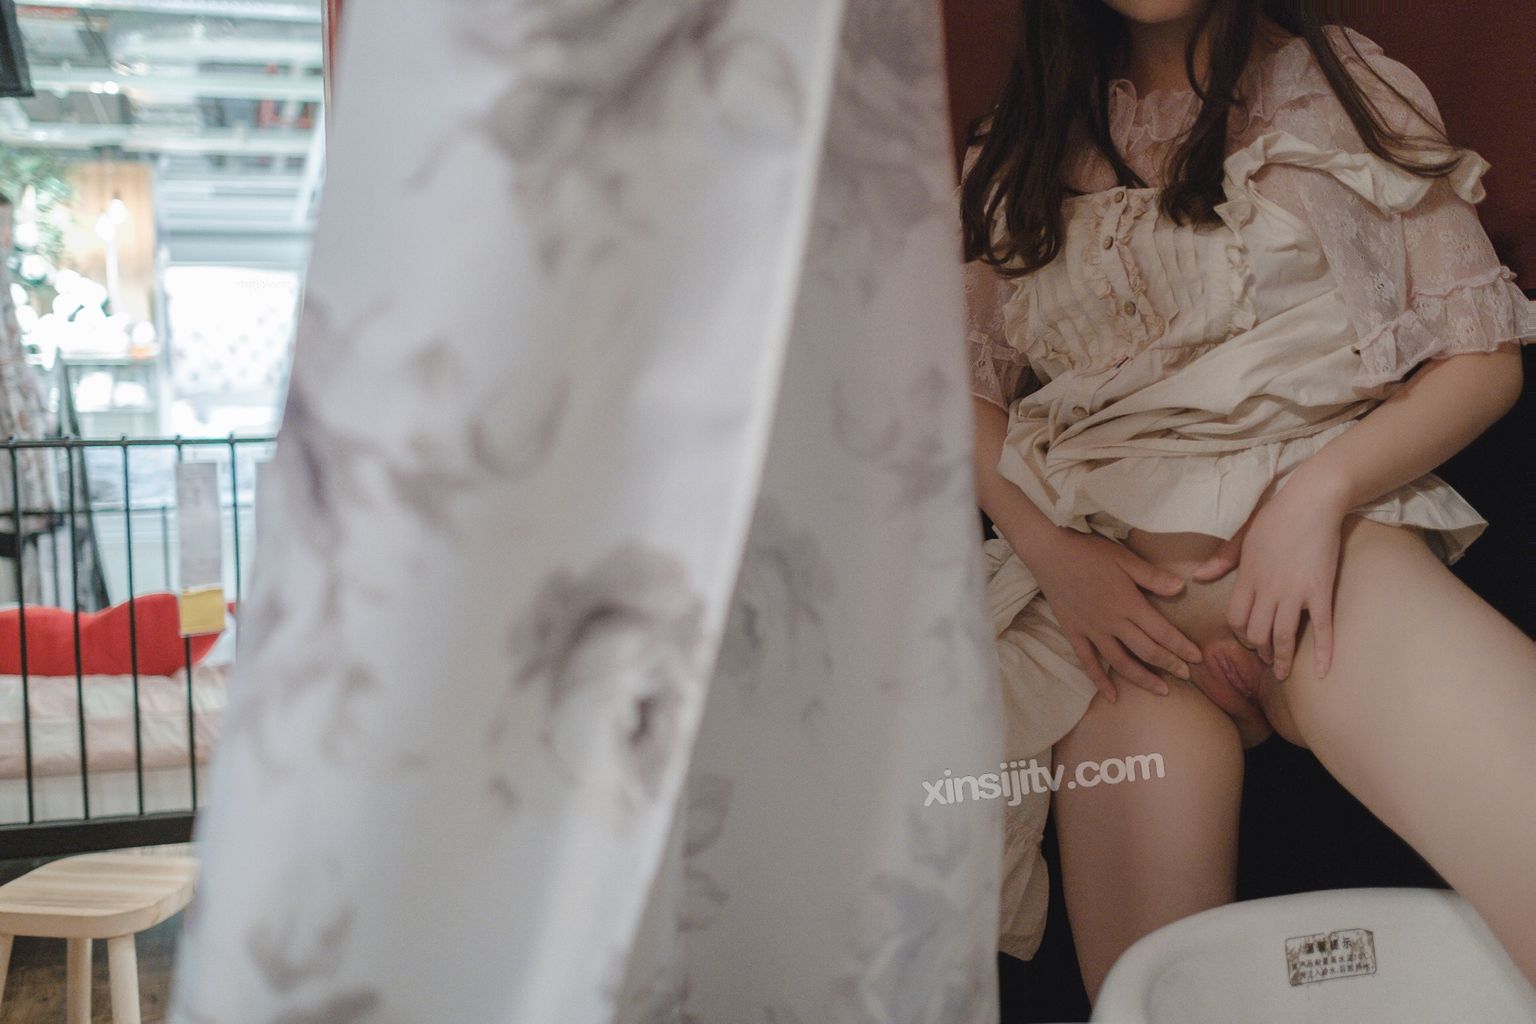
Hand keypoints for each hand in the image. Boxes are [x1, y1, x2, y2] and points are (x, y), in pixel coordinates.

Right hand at [1024, 527, 1204, 702]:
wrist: (1049, 552)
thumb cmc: (1088, 551)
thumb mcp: (1124, 558)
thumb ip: (1152, 576)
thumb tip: (1181, 589)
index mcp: (1127, 603)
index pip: (1161, 631)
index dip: (1181, 646)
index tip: (1197, 658)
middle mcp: (1111, 622)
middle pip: (1146, 650)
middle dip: (1169, 664)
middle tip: (1186, 676)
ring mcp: (1091, 630)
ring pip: (1120, 662)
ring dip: (1142, 678)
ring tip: (1161, 690)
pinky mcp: (1074, 633)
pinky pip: (1088, 662)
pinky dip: (1100, 680)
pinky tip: (1111, 696)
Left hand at [1191, 469, 1350, 684]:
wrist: (1312, 501)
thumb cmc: (1275, 516)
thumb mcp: (1242, 535)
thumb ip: (1221, 560)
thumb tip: (1197, 577)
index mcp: (1247, 577)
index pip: (1235, 619)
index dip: (1239, 634)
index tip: (1247, 638)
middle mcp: (1268, 589)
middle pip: (1257, 632)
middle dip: (1259, 648)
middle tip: (1265, 655)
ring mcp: (1295, 592)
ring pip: (1284, 637)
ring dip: (1281, 659)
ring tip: (1281, 671)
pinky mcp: (1321, 591)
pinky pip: (1322, 628)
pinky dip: (1323, 653)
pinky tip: (1322, 673)